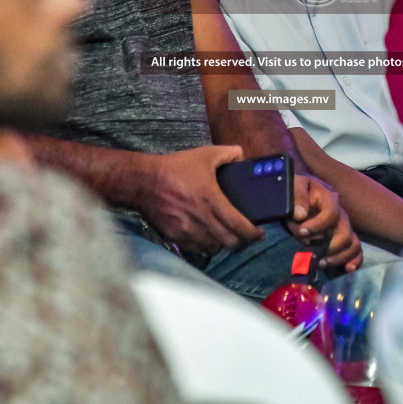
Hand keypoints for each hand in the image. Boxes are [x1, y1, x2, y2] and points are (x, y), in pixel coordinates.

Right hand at [134, 145, 265, 255]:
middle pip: (229, 242)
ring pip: (214, 248)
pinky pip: (196, 250)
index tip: (259, 233)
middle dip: (242, 242)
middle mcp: (200, 218)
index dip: (253, 234)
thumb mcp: (204, 154)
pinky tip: (208, 238)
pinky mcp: (175, 236)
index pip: (239, 226)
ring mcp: (187, 230)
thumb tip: (241, 155)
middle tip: (246, 236)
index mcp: (211, 199)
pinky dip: (206, 246)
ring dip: (224, 245)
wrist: (143, 182)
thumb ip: (228, 153)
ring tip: (227, 236)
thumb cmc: (174, 168)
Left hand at [290, 174, 361, 271]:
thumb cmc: (296, 190)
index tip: (302, 232)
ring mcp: (343, 227)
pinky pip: (356, 250)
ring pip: (353, 244)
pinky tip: (347, 269)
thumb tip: (301, 215)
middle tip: (312, 253)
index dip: (318, 225)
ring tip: (322, 262)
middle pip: (345, 234)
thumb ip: (296, 197)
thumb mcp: (293, 186)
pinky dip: (354, 260)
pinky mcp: (342, 238)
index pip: (331, 214)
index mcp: (329, 199)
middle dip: (329, 246)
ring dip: (339, 257)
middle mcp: (340, 214)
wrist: (299, 194)